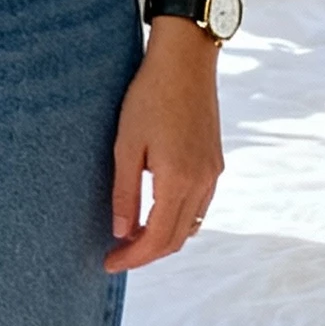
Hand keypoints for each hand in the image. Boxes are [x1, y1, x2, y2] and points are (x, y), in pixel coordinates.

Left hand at [105, 21, 223, 272]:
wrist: (186, 61)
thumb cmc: (150, 97)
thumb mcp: (126, 146)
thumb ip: (124, 193)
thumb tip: (121, 233)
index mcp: (178, 180)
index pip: (157, 239)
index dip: (133, 258)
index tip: (109, 264)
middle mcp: (202, 182)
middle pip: (176, 239)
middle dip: (146, 254)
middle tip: (116, 256)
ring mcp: (213, 173)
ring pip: (190, 225)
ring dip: (163, 238)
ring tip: (132, 238)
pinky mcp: (215, 163)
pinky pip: (199, 206)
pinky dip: (177, 220)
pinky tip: (155, 213)